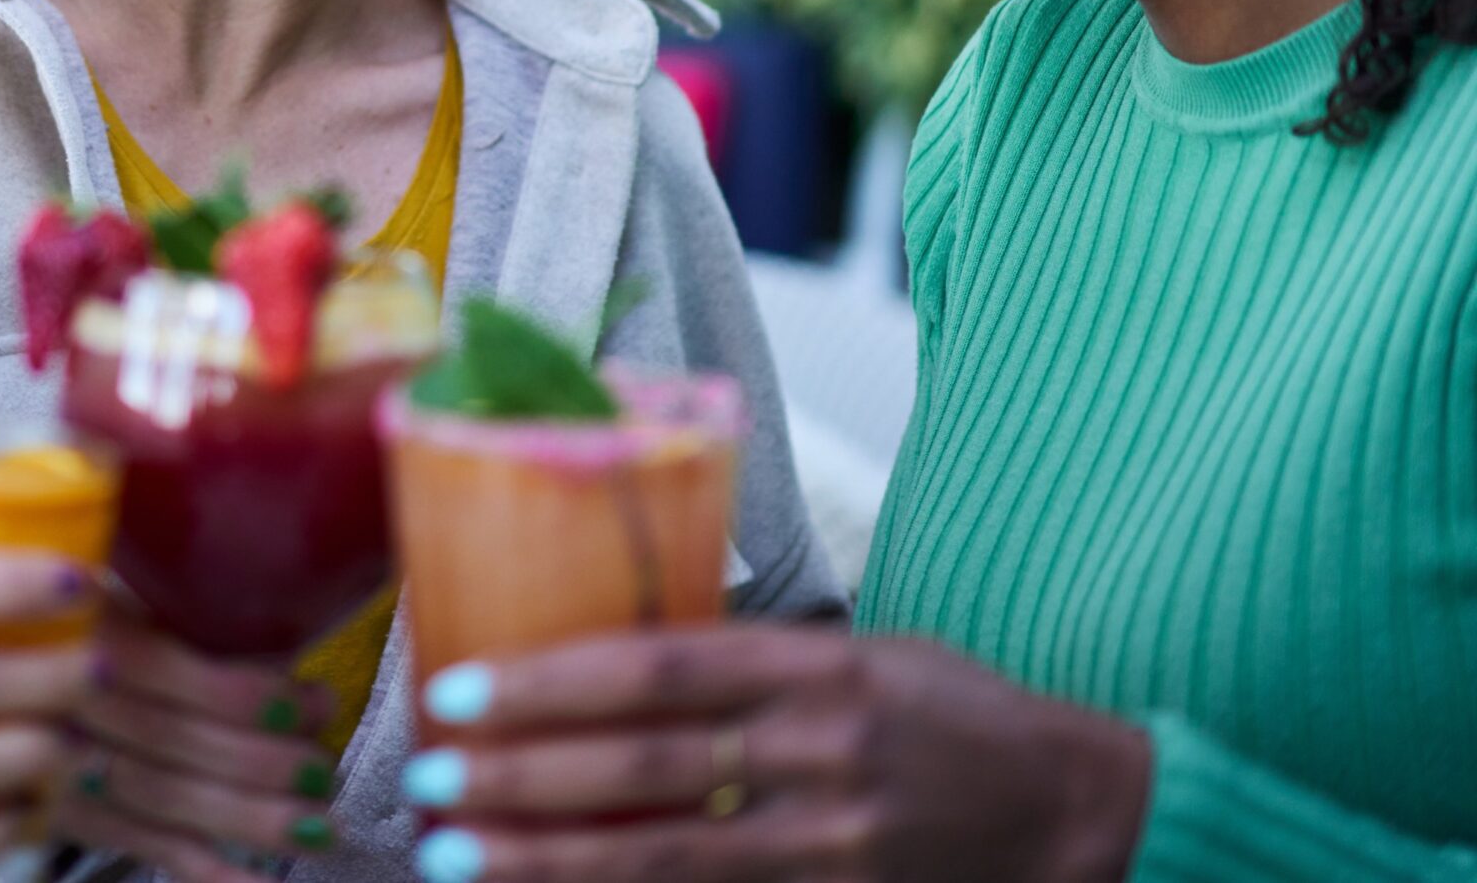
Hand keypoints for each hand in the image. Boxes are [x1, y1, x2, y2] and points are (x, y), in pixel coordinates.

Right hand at [55, 613, 342, 882]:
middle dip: (264, 763)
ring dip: (252, 820)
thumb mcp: (124, 591)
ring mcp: (63, 766)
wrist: (13, 676)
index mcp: (84, 630)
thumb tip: (288, 661)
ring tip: (321, 828)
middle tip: (321, 769)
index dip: (249, 696)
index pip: (170, 670)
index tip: (316, 701)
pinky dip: (211, 873)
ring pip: (167, 799)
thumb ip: (187, 618)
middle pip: (174, 743)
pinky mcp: (69, 815)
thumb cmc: (88, 624)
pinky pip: (148, 846)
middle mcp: (66, 701)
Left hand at [398, 625, 1149, 882]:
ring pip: (666, 860)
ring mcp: (836, 844)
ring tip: (456, 854)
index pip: (661, 668)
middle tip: (430, 777)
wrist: (1081, 813)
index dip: (555, 682)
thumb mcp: (862, 653)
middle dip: (526, 778)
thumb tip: (613, 655)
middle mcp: (824, 754)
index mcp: (819, 667)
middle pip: (647, 770)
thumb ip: (749, 662)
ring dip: (549, 860)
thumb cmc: (954, 716)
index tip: (464, 689)